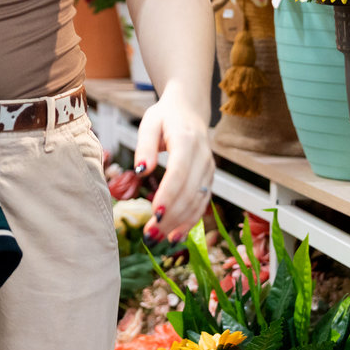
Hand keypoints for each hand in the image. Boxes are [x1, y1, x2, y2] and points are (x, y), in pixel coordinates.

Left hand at [132, 86, 214, 243]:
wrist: (190, 110)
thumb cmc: (165, 117)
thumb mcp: (149, 123)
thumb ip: (144, 146)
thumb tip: (140, 171)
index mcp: (186, 141)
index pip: (179, 172)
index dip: (169, 195)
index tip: (155, 214)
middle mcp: (202, 157)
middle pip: (189, 192)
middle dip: (171, 216)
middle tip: (149, 235)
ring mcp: (208, 169)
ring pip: (197, 201)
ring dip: (179, 223)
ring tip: (157, 239)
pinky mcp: (209, 179)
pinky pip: (202, 203)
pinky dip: (190, 221)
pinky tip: (175, 236)